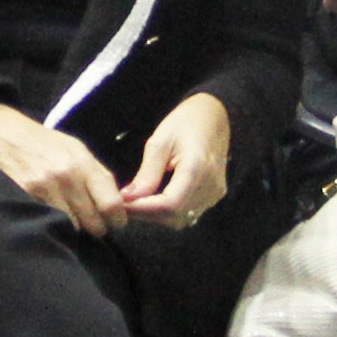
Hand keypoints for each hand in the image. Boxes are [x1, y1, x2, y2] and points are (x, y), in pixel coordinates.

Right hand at [0, 104, 120, 236]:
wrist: (5, 136)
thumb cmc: (45, 144)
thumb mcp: (76, 149)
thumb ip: (97, 175)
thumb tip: (118, 203)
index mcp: (83, 163)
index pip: (111, 204)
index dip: (118, 219)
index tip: (116, 223)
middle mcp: (66, 177)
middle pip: (94, 222)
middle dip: (98, 228)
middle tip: (95, 226)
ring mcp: (45, 190)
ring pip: (73, 228)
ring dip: (76, 230)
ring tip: (74, 222)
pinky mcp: (27, 199)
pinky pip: (50, 224)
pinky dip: (55, 227)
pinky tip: (54, 220)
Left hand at [119, 92, 233, 224]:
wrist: (213, 117)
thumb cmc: (185, 123)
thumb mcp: (160, 141)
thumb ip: (147, 172)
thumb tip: (128, 197)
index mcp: (198, 168)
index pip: (170, 204)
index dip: (144, 209)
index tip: (121, 204)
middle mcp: (211, 186)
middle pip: (175, 216)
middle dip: (146, 214)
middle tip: (123, 203)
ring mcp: (214, 193)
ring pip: (181, 219)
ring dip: (156, 215)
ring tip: (136, 201)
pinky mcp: (213, 196)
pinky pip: (188, 213)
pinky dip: (168, 212)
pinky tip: (153, 200)